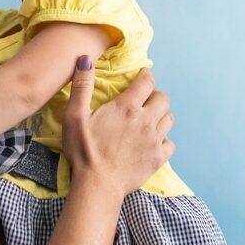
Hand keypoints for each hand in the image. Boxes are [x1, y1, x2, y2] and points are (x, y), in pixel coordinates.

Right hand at [62, 60, 173, 196]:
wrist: (97, 185)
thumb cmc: (83, 150)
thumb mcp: (74, 116)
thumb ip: (82, 86)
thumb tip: (85, 58)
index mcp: (127, 107)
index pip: (146, 82)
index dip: (145, 76)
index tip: (142, 77)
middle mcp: (146, 121)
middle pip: (163, 99)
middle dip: (155, 95)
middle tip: (143, 101)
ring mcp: (154, 140)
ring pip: (169, 119)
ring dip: (160, 116)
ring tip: (148, 120)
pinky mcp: (158, 159)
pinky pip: (170, 144)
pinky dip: (163, 141)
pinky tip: (152, 143)